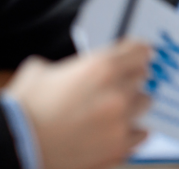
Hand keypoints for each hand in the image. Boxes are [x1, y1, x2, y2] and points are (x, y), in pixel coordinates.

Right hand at [6, 41, 150, 168]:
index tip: (137, 56)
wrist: (15, 146)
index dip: (136, 52)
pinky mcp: (119, 147)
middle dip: (130, 79)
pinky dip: (131, 131)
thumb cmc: (24, 111)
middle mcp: (117, 92)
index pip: (140, 50)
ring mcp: (120, 121)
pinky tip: (116, 131)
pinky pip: (141, 133)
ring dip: (132, 104)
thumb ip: (69, 65)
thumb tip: (75, 68)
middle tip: (115, 86)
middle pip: (143, 76)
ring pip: (145, 103)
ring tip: (112, 111)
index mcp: (102, 67)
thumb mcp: (42, 71)